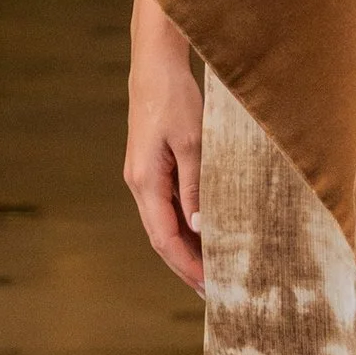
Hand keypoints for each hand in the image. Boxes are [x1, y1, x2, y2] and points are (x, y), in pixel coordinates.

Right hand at [126, 0, 205, 290]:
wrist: (155, 64)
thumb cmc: (174, 99)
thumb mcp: (193, 144)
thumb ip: (196, 187)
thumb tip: (199, 228)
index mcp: (144, 182)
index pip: (165, 239)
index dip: (187, 267)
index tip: (210, 288)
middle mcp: (139, 183)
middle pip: (162, 237)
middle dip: (186, 265)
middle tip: (215, 290)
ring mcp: (144, 175)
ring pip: (164, 223)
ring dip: (187, 247)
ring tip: (214, 268)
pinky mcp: (152, 166)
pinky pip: (168, 205)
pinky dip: (186, 225)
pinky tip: (205, 232)